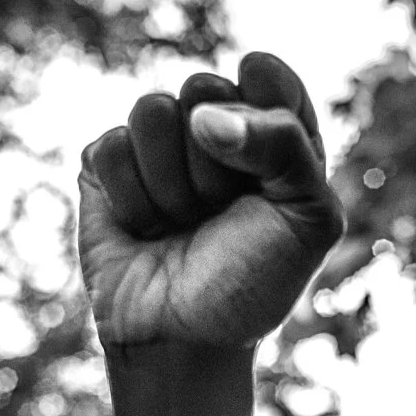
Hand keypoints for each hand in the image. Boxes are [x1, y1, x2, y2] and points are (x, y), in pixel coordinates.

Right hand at [77, 51, 344, 355]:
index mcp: (272, 131)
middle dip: (217, 165)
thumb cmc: (255, 281)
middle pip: (204, 87)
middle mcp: (214, 127)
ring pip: (152, 111)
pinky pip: (111, 148)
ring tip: (183, 223)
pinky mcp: (107, 164)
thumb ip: (285, 145)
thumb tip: (204, 116)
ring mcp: (157, 143)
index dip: (264, 110)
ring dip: (173, 185)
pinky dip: (134, 201)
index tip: (265, 171)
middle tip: (222, 212)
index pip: (268, 75)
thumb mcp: (308, 218)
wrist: (188, 340)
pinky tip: (145, 230)